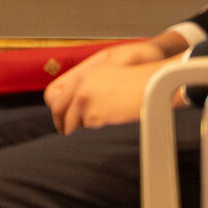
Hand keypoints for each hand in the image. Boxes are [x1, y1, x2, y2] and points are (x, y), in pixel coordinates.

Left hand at [46, 32, 186, 133]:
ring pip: (73, 120)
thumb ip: (87, 86)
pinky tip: (110, 117)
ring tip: (95, 122)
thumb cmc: (135, 82)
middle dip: (61, 122)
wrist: (152, 85)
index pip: (56, 94)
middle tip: (64, 131)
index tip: (61, 118)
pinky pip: (90, 125)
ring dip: (81, 124)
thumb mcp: (105, 76)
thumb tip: (76, 104)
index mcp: (82, 75)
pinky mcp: (95, 114)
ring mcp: (85, 100)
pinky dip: (97, 125)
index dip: (57, 109)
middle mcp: (80, 86)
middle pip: (58, 109)